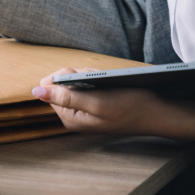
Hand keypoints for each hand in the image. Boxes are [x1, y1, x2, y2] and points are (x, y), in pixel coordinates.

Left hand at [32, 67, 194, 139]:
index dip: (66, 77)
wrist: (159, 111)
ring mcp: (85, 109)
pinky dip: (98, 79)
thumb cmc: (132, 108)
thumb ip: (65, 98)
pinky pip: (88, 83)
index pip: (50, 88)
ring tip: (109, 84)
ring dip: (91, 76)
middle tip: (101, 81)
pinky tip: (111, 84)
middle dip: (80, 75)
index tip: (87, 79)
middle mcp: (74, 115)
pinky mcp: (95, 103)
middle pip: (62, 83)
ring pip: (76, 80)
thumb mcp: (97, 102)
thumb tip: (36, 91)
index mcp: (70, 119)